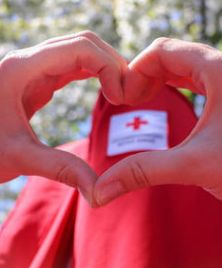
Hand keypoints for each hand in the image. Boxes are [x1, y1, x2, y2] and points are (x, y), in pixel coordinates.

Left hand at [0, 31, 126, 204]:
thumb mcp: (18, 159)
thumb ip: (62, 171)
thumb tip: (99, 193)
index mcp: (21, 70)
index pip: (81, 49)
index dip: (110, 67)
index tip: (120, 98)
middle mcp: (29, 61)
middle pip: (84, 43)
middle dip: (112, 63)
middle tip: (127, 93)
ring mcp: (34, 68)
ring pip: (80, 51)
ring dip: (105, 66)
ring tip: (121, 92)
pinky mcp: (38, 80)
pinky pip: (73, 66)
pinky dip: (95, 73)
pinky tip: (105, 90)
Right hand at [94, 38, 221, 224]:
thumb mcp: (192, 167)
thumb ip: (143, 172)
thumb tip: (102, 189)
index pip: (164, 50)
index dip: (136, 70)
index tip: (123, 96)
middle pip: (176, 55)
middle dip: (147, 74)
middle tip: (130, 100)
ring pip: (190, 66)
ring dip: (164, 79)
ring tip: (145, 99)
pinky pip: (204, 79)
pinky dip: (182, 86)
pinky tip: (172, 101)